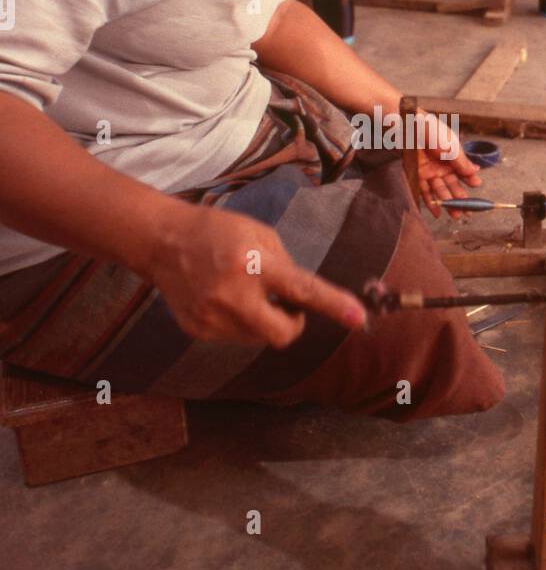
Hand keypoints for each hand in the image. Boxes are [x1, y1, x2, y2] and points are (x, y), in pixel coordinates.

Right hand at [143, 203, 366, 347]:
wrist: (163, 242)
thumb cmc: (218, 231)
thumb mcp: (259, 235)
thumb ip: (285, 266)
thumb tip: (304, 297)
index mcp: (252, 263)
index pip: (302, 289)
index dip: (333, 305)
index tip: (359, 318)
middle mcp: (232, 294)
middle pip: (282, 334)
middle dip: (292, 324)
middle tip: (285, 305)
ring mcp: (212, 316)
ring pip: (258, 337)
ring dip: (263, 320)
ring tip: (243, 291)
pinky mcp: (198, 330)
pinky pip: (235, 337)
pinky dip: (239, 322)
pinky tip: (222, 297)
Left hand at [415, 111, 480, 217]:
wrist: (406, 126)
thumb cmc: (430, 131)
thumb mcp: (450, 146)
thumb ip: (461, 162)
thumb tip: (476, 172)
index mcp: (452, 157)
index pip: (463, 172)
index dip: (470, 181)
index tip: (476, 189)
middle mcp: (441, 166)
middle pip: (452, 185)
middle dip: (460, 198)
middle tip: (467, 212)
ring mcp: (429, 172)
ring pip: (440, 190)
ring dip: (448, 203)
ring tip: (455, 215)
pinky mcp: (416, 176)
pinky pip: (424, 192)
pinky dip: (431, 202)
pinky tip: (438, 212)